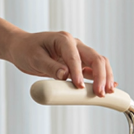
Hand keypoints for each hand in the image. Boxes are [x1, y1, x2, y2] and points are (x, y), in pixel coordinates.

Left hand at [0, 7, 115, 96]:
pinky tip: (111, 87)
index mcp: (64, 40)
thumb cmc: (26, 51)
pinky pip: (93, 70)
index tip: (78, 88)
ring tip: (107, 93)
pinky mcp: (78, 64)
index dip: (79, 73)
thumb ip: (50, 66)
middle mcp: (74, 45)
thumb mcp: (35, 59)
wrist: (22, 48)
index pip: (75, 56)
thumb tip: (65, 75)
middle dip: (100, 76)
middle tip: (100, 93)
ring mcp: (78, 54)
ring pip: (99, 63)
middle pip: (95, 58)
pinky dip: (103, 78)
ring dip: (105, 77)